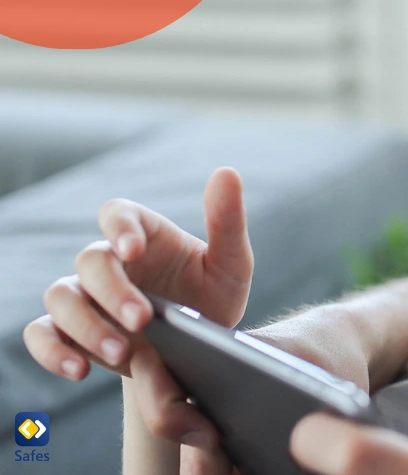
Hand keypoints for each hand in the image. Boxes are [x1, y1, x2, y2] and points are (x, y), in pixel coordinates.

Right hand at [23, 167, 253, 448]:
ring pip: (60, 297)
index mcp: (143, 235)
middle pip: (89, 261)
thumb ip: (228, 221)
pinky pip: (42, 334)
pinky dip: (51, 351)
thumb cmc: (214, 297)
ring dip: (86, 325)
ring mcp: (85, 296)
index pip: (117, 214)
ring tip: (123, 353)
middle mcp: (109, 262)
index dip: (119, 227)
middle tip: (145, 320)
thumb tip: (227, 172)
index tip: (134, 250)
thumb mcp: (231, 265)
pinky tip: (79, 369)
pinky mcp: (71, 333)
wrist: (200, 351)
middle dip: (113, 291)